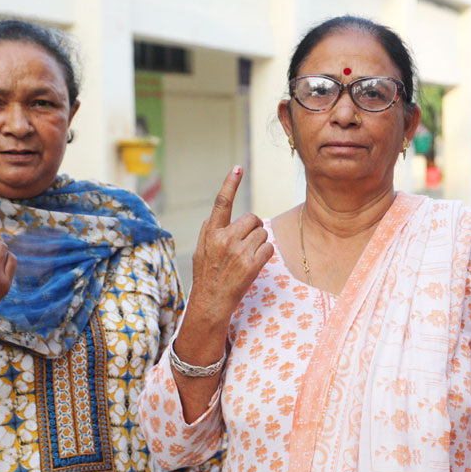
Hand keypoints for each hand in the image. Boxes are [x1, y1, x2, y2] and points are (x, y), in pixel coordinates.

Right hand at [183, 166, 272, 352]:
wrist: (211, 303)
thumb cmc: (207, 276)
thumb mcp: (202, 251)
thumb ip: (210, 232)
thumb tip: (216, 217)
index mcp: (211, 233)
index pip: (221, 203)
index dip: (230, 184)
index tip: (237, 168)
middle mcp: (224, 239)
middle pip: (252, 218)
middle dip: (254, 227)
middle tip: (247, 242)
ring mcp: (238, 252)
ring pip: (262, 232)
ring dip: (260, 242)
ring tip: (247, 257)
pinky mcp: (252, 264)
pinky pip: (268, 247)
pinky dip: (265, 254)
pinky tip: (254, 264)